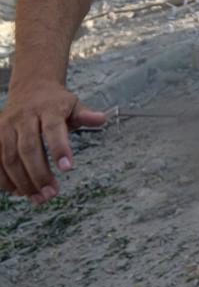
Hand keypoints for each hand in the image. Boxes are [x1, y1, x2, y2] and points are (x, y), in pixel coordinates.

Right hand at [0, 81, 107, 202]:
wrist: (31, 88)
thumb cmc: (57, 103)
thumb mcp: (74, 105)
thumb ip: (86, 115)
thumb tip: (102, 119)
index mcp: (48, 109)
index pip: (54, 129)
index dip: (60, 148)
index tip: (68, 169)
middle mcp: (24, 117)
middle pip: (29, 148)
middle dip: (39, 174)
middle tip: (51, 193)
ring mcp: (5, 127)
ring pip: (9, 157)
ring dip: (22, 181)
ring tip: (38, 198)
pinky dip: (4, 178)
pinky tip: (18, 191)